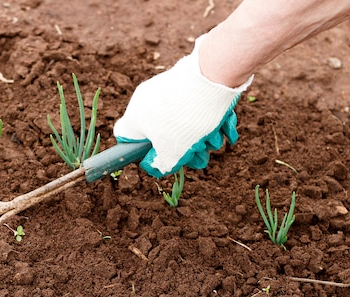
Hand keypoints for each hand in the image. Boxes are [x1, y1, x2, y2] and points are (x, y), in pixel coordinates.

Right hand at [113, 36, 251, 176]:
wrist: (213, 76)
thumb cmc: (186, 118)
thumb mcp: (173, 152)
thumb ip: (163, 164)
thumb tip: (158, 167)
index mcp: (136, 116)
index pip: (125, 137)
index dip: (138, 152)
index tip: (158, 158)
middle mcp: (148, 101)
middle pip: (163, 134)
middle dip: (185, 149)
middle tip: (200, 155)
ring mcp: (169, 89)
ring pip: (184, 122)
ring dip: (203, 136)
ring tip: (216, 137)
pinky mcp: (190, 82)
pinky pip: (197, 107)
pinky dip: (211, 118)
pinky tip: (225, 124)